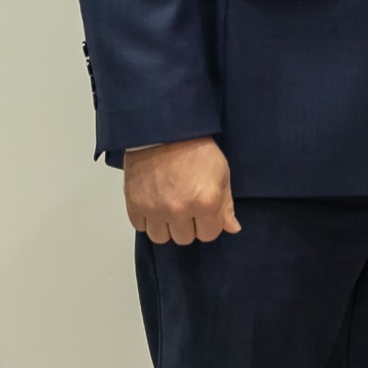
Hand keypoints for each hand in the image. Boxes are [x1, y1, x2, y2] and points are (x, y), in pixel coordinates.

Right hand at [122, 137, 240, 244]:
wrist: (165, 128)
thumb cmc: (194, 145)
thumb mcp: (221, 171)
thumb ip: (226, 204)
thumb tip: (232, 228)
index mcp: (205, 203)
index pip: (209, 234)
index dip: (208, 223)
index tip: (204, 210)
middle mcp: (179, 210)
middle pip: (185, 238)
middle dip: (187, 224)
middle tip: (185, 204)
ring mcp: (155, 209)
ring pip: (161, 237)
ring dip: (165, 225)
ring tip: (167, 206)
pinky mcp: (135, 203)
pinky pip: (140, 226)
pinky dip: (146, 218)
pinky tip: (153, 202)